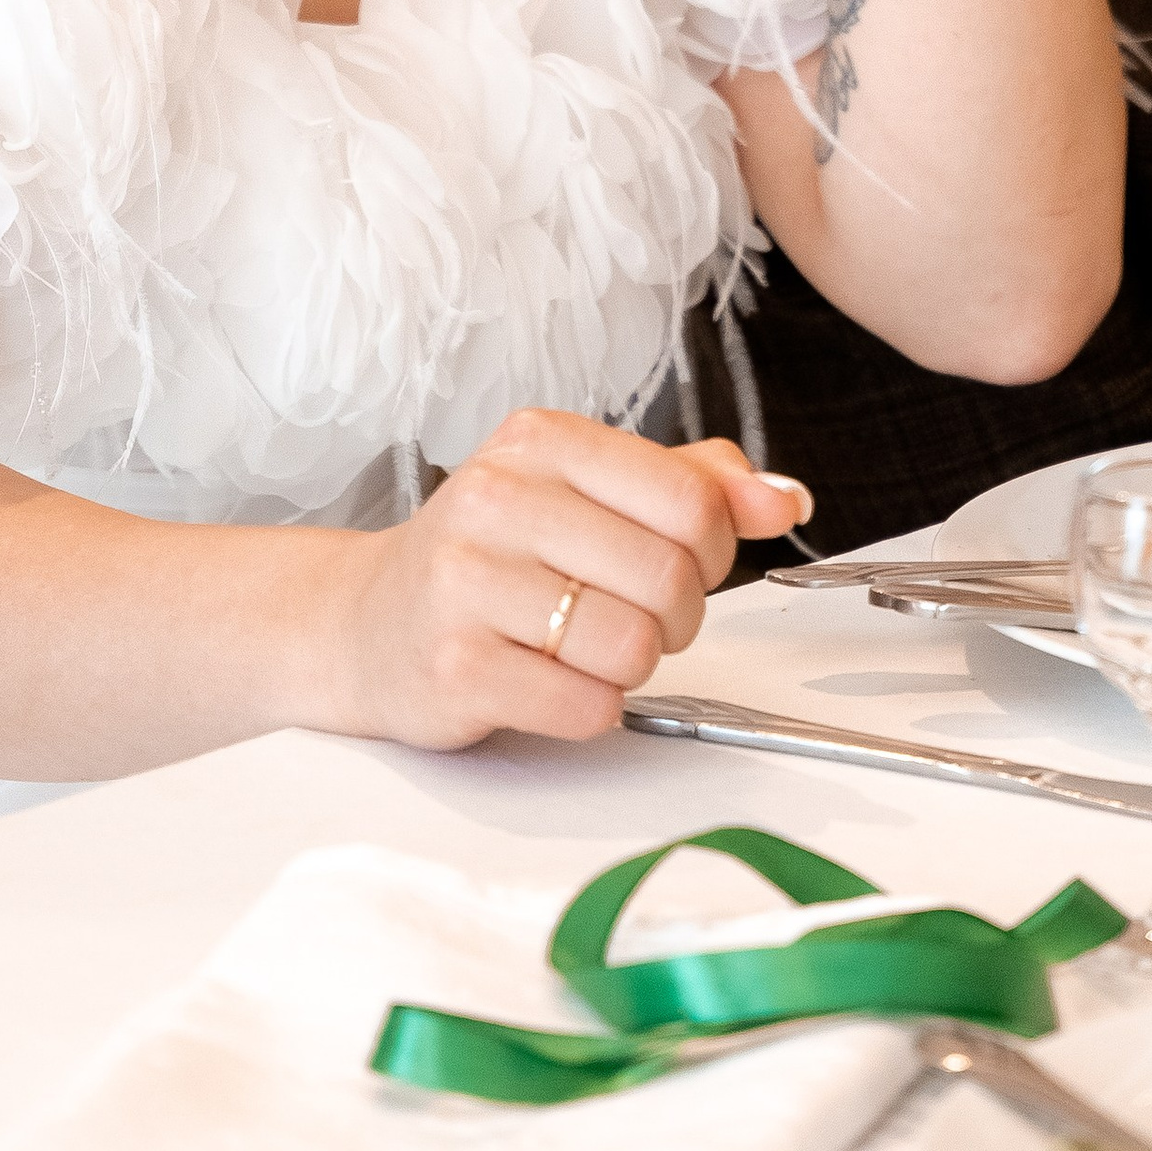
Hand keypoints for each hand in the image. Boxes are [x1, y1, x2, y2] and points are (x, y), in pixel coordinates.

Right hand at [335, 413, 809, 748]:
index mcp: (542, 440)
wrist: (367, 623)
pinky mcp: (454, 665)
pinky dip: (587, 710)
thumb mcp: (588, 491)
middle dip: (671, 617)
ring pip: (632, 647)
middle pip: (671, 578)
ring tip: (579, 648)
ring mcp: (468, 581)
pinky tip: (547, 682)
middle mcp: (498, 497)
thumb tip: (784, 498)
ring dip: (627, 667)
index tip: (682, 562)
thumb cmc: (492, 556)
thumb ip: (695, 485)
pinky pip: (583, 707)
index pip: (693, 500)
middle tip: (624, 614)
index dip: (713, 552)